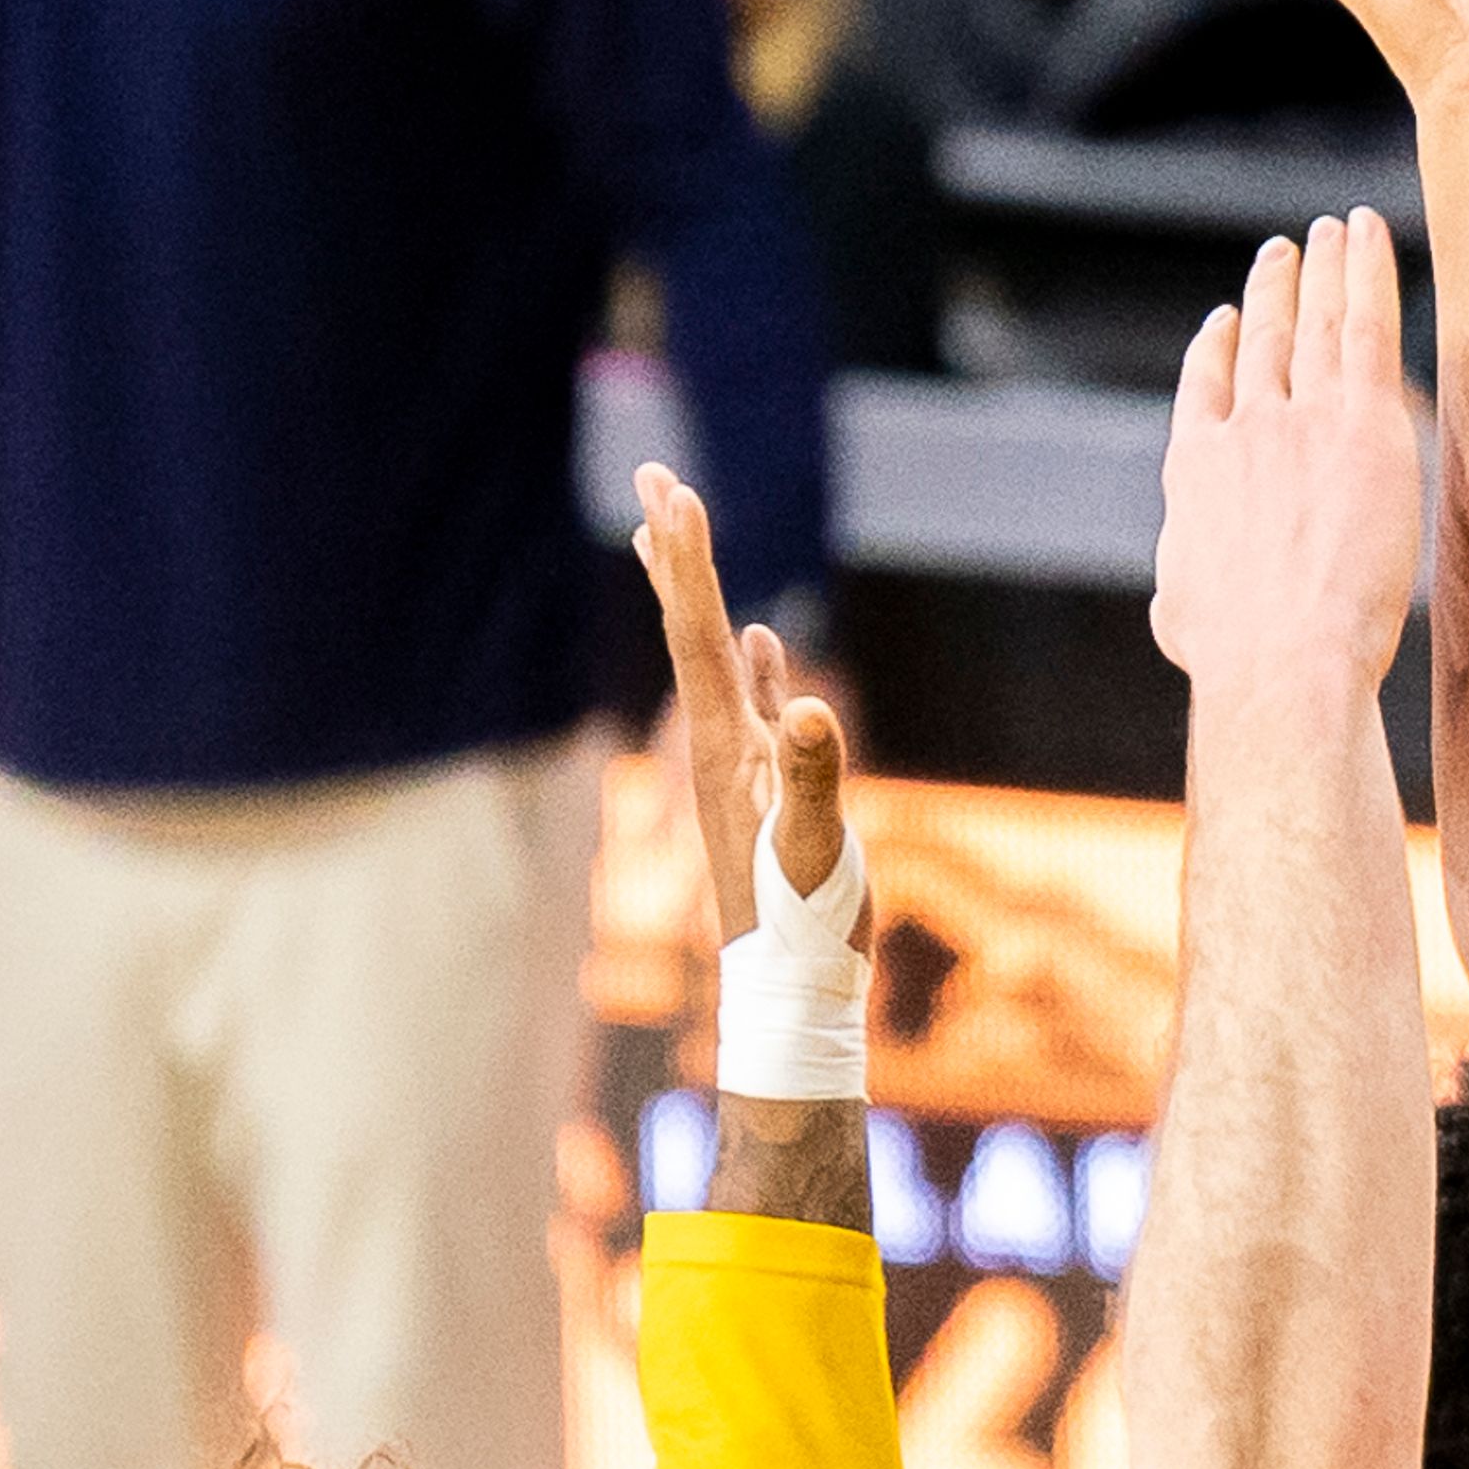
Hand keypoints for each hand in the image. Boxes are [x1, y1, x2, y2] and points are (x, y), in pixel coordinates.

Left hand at [634, 463, 853, 938]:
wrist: (792, 990)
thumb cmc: (806, 926)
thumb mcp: (815, 849)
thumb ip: (813, 778)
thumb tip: (806, 705)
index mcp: (724, 748)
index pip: (699, 636)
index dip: (690, 562)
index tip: (675, 490)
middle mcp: (718, 746)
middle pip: (687, 630)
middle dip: (674, 554)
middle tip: (653, 478)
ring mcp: (742, 766)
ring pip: (710, 659)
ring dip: (697, 594)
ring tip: (677, 537)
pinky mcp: (769, 789)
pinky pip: (754, 703)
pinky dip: (752, 661)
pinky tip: (758, 641)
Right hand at [1154, 212, 1419, 709]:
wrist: (1283, 660)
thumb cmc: (1235, 658)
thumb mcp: (1180, 618)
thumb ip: (1181, 590)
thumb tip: (1175, 601)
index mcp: (1196, 471)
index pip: (1204, 389)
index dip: (1214, 349)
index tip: (1224, 320)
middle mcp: (1246, 429)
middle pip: (1262, 342)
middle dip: (1273, 292)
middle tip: (1282, 252)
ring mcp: (1304, 417)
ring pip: (1316, 323)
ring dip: (1323, 269)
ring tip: (1329, 232)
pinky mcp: (1366, 421)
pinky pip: (1369, 324)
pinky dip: (1369, 268)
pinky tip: (1370, 230)